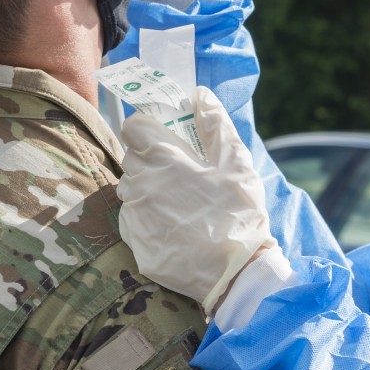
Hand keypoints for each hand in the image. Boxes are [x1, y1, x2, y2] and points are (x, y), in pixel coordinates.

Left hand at [116, 86, 272, 312]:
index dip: (150, 128)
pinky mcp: (134, 243)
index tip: (167, 137)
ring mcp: (134, 215)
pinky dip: (148, 217)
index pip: (133, 126)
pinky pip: (133, 218)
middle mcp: (140, 184)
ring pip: (131, 188)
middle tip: (182, 172)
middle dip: (151, 157)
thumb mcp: (237, 163)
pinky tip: (175, 226)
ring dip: (148, 187)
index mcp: (163, 159)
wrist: (234, 275)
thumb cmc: (238, 214)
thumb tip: (199, 94)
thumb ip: (215, 124)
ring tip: (180, 201)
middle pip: (132, 156)